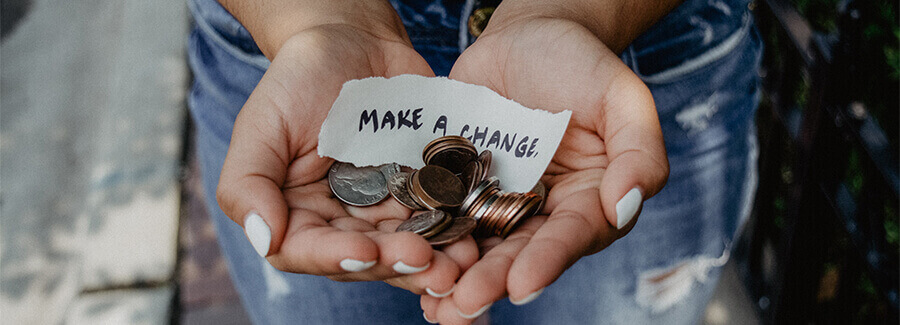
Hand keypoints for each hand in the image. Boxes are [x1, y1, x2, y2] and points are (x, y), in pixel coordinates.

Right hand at [215, 24, 478, 294]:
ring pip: (407, 247)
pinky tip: (475, 237)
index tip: (368, 252)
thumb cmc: (298, 80)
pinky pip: (440, 218)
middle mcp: (341, 221)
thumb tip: (264, 238)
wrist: (354, 42)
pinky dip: (456, 230)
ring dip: (434, 261)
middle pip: (366, 258)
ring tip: (460, 263)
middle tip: (428, 261)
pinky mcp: (422, 192)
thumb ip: (247, 184)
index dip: (337, 258)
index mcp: (296, 214)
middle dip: (396, 263)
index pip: (308, 251)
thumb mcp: (261, 124)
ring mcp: (384, 210)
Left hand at [421, 17, 668, 322]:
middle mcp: (542, 212)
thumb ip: (639, 152)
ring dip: (455, 275)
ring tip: (433, 303)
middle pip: (518, 252)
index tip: (523, 285)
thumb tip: (624, 207)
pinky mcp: (459, 185)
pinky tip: (404, 261)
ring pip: (477, 245)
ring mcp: (497, 200)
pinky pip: (441, 214)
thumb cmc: (582, 63)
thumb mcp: (623, 97)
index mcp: (588, 201)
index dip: (548, 261)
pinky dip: (426, 239)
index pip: (571, 236)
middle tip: (463, 303)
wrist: (528, 35)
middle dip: (492, 280)